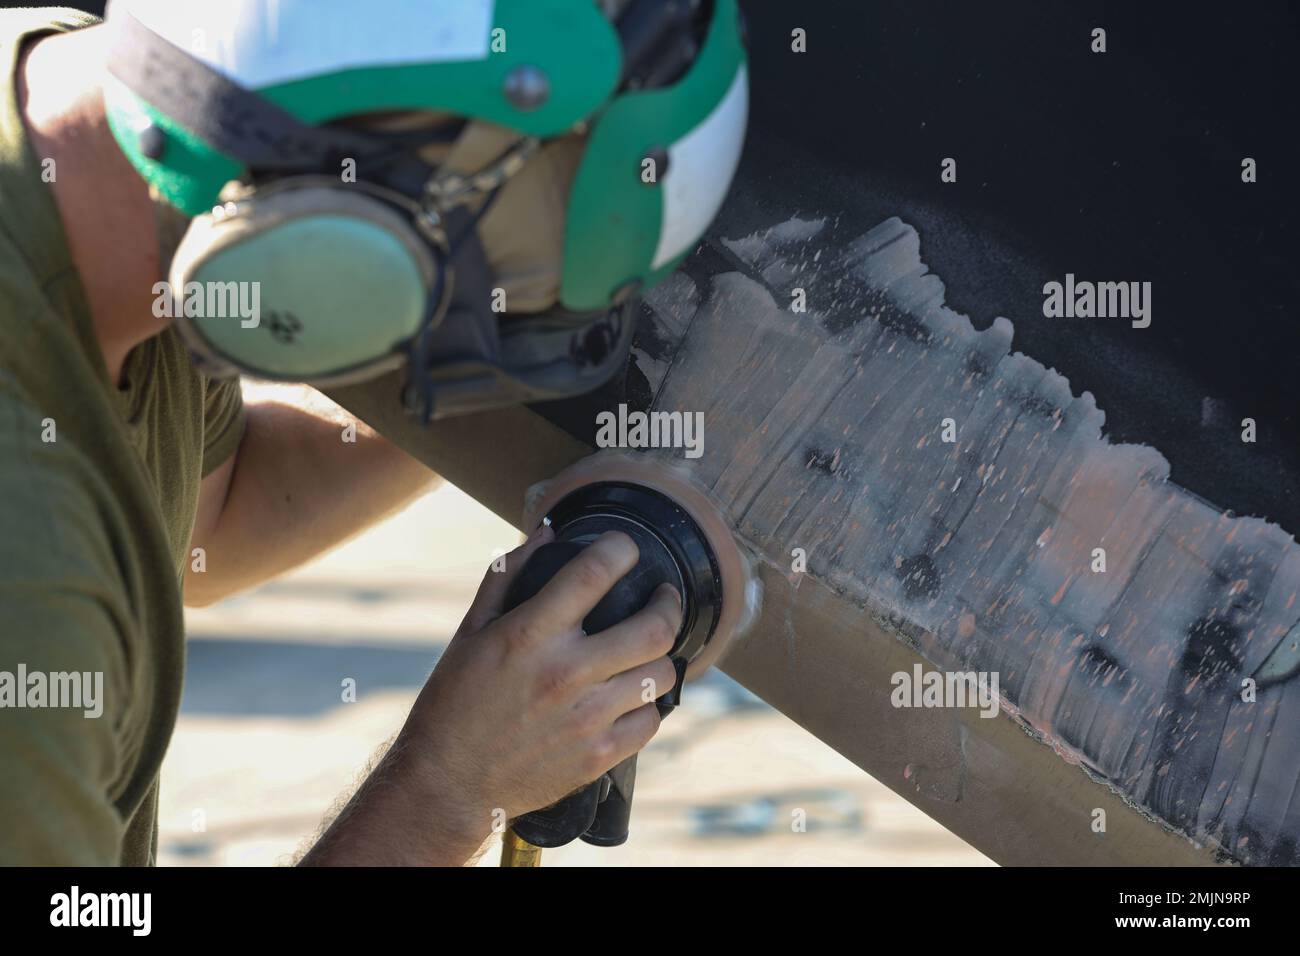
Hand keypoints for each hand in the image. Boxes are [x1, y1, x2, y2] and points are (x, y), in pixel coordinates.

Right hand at [401, 526, 681, 835]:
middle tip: (663, 598)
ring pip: (660, 674)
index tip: (626, 549)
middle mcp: (564, 673)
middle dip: (667, 603)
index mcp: (529, 634)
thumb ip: (507, 576)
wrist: (446, 783)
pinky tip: (632, 697)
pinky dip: (646, 705)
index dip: (621, 549)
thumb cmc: (455, 702)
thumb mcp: (471, 631)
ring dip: (659, 657)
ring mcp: (586, 719)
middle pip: (653, 627)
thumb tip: (546, 532)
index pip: (595, 571)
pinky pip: (650, 721)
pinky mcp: (597, 757)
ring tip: (648, 651)